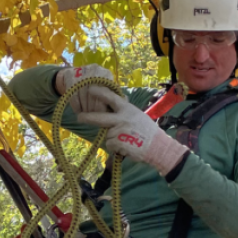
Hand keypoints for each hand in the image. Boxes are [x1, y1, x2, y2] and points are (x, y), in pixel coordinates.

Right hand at [56, 64, 115, 112]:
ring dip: (84, 108)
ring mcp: (82, 72)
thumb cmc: (95, 87)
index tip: (101, 116)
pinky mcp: (70, 75)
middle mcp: (95, 70)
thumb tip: (112, 111)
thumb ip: (109, 98)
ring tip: (85, 115)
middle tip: (92, 118)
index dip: (102, 107)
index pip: (106, 93)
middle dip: (92, 109)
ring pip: (83, 95)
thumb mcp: (104, 89)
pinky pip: (73, 94)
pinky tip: (78, 111)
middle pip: (94, 94)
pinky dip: (76, 105)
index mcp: (106, 74)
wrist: (75, 76)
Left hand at [75, 87, 189, 174]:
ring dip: (113, 139)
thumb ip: (126, 111)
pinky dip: (116, 148)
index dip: (100, 93)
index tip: (90, 90)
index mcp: (127, 109)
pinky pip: (110, 145)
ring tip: (127, 140)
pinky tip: (127, 147)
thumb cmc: (148, 132)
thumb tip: (120, 99)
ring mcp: (119, 130)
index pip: (111, 98)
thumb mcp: (138, 115)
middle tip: (79, 117)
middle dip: (87, 117)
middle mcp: (122, 118)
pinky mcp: (118, 142)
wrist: (158, 147)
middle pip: (100, 117)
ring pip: (106, 135)